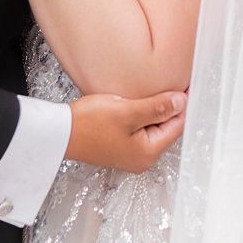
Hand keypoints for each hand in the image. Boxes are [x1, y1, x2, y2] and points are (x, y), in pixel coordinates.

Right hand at [65, 91, 186, 172]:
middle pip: (166, 127)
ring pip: (152, 126)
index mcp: (148, 153)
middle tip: (166, 84)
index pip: (177, 125)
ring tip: (147, 92)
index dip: (181, 104)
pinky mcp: (120, 146)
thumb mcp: (127, 111)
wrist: (59, 133)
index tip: (184, 85)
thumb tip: (181, 102)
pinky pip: (139, 129)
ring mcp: (130, 154)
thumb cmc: (87, 125)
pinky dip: (140, 115)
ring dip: (152, 109)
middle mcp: (142, 158)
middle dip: (167, 107)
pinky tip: (133, 103)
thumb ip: (157, 107)